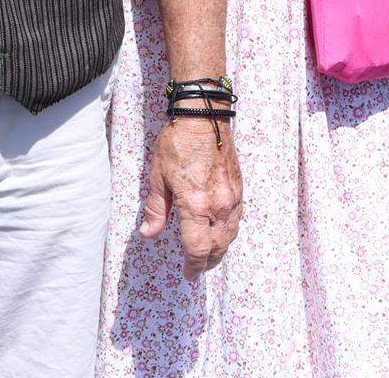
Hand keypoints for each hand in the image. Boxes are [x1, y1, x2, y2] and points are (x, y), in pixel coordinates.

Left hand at [141, 113, 242, 277]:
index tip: (187, 273)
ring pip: (230, 235)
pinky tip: (220, 232)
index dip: (193, 265)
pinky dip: (228, 233)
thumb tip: (148, 234)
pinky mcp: (239, 188)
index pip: (198, 248)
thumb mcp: (158, 177)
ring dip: (219, 250)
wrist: (204, 116)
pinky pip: (237, 220)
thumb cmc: (177, 143)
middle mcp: (219, 205)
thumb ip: (156, 209)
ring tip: (207, 255)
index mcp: (196, 205)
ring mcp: (232, 197)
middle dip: (206, 262)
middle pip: (217, 247)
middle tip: (195, 268)